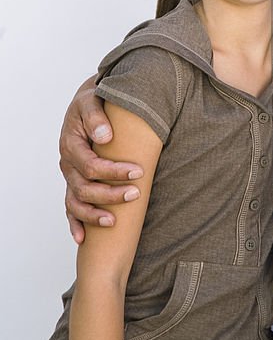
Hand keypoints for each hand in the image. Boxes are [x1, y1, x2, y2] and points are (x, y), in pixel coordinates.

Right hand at [59, 76, 143, 242]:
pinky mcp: (74, 183)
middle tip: (135, 194)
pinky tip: (83, 238)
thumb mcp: (92, 100)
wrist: (89, 102)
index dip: (114, 172)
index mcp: (71, 143)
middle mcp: (67, 163)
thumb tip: (105, 137)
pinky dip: (75, 224)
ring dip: (94, 214)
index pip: (91, 165)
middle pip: (84, 188)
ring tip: (114, 221)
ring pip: (76, 202)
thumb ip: (96, 117)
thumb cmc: (94, 101)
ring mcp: (69, 176)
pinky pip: (70, 208)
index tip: (138, 172)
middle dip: (110, 194)